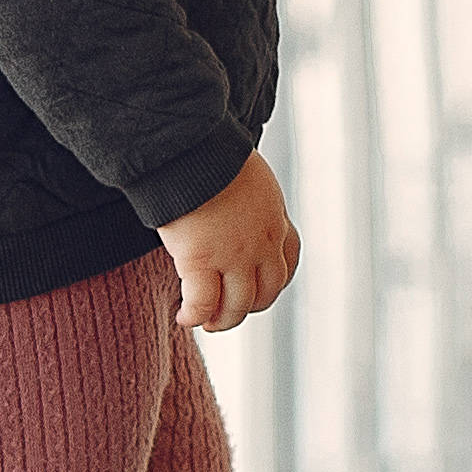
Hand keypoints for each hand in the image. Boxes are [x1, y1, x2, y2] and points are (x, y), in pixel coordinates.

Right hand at [159, 154, 298, 331]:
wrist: (193, 149)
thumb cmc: (212, 154)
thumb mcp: (250, 175)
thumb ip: (250, 197)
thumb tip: (232, 202)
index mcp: (274, 218)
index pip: (288, 260)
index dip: (274, 282)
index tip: (259, 287)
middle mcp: (261, 243)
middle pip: (266, 291)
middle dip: (249, 306)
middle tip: (228, 311)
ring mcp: (232, 255)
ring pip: (237, 305)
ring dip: (223, 320)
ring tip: (207, 322)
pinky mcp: (200, 261)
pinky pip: (202, 303)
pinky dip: (194, 316)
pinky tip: (184, 317)